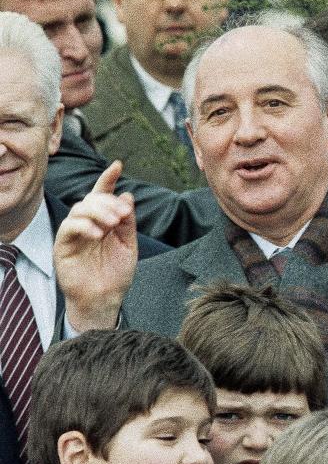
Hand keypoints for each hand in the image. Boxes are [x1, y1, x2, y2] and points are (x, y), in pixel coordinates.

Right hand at [54, 161, 137, 331]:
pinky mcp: (63, 246)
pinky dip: (84, 226)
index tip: (117, 165)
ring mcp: (74, 234)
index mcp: (104, 222)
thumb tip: (126, 195)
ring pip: (79, 210)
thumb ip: (128, 222)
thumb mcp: (129, 245)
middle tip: (122, 214)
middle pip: (91, 200)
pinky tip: (98, 233)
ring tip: (114, 223)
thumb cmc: (116, 275)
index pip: (103, 196)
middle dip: (108, 202)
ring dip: (98, 211)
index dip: (108, 179)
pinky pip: (69, 228)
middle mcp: (88, 224)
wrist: (106, 299)